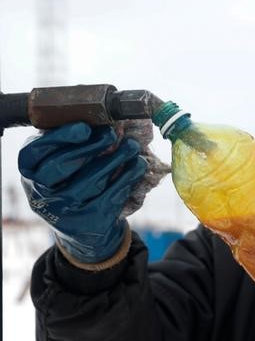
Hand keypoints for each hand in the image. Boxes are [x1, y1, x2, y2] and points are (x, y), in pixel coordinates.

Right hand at [18, 122, 146, 264]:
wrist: (80, 223)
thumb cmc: (70, 180)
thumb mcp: (59, 160)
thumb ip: (68, 141)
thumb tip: (98, 116)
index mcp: (30, 171)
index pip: (35, 152)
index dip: (60, 138)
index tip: (85, 127)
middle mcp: (42, 193)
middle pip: (61, 166)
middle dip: (90, 147)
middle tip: (112, 133)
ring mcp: (65, 210)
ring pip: (90, 181)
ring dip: (115, 159)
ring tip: (131, 145)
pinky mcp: (90, 220)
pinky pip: (110, 195)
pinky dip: (127, 177)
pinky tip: (138, 164)